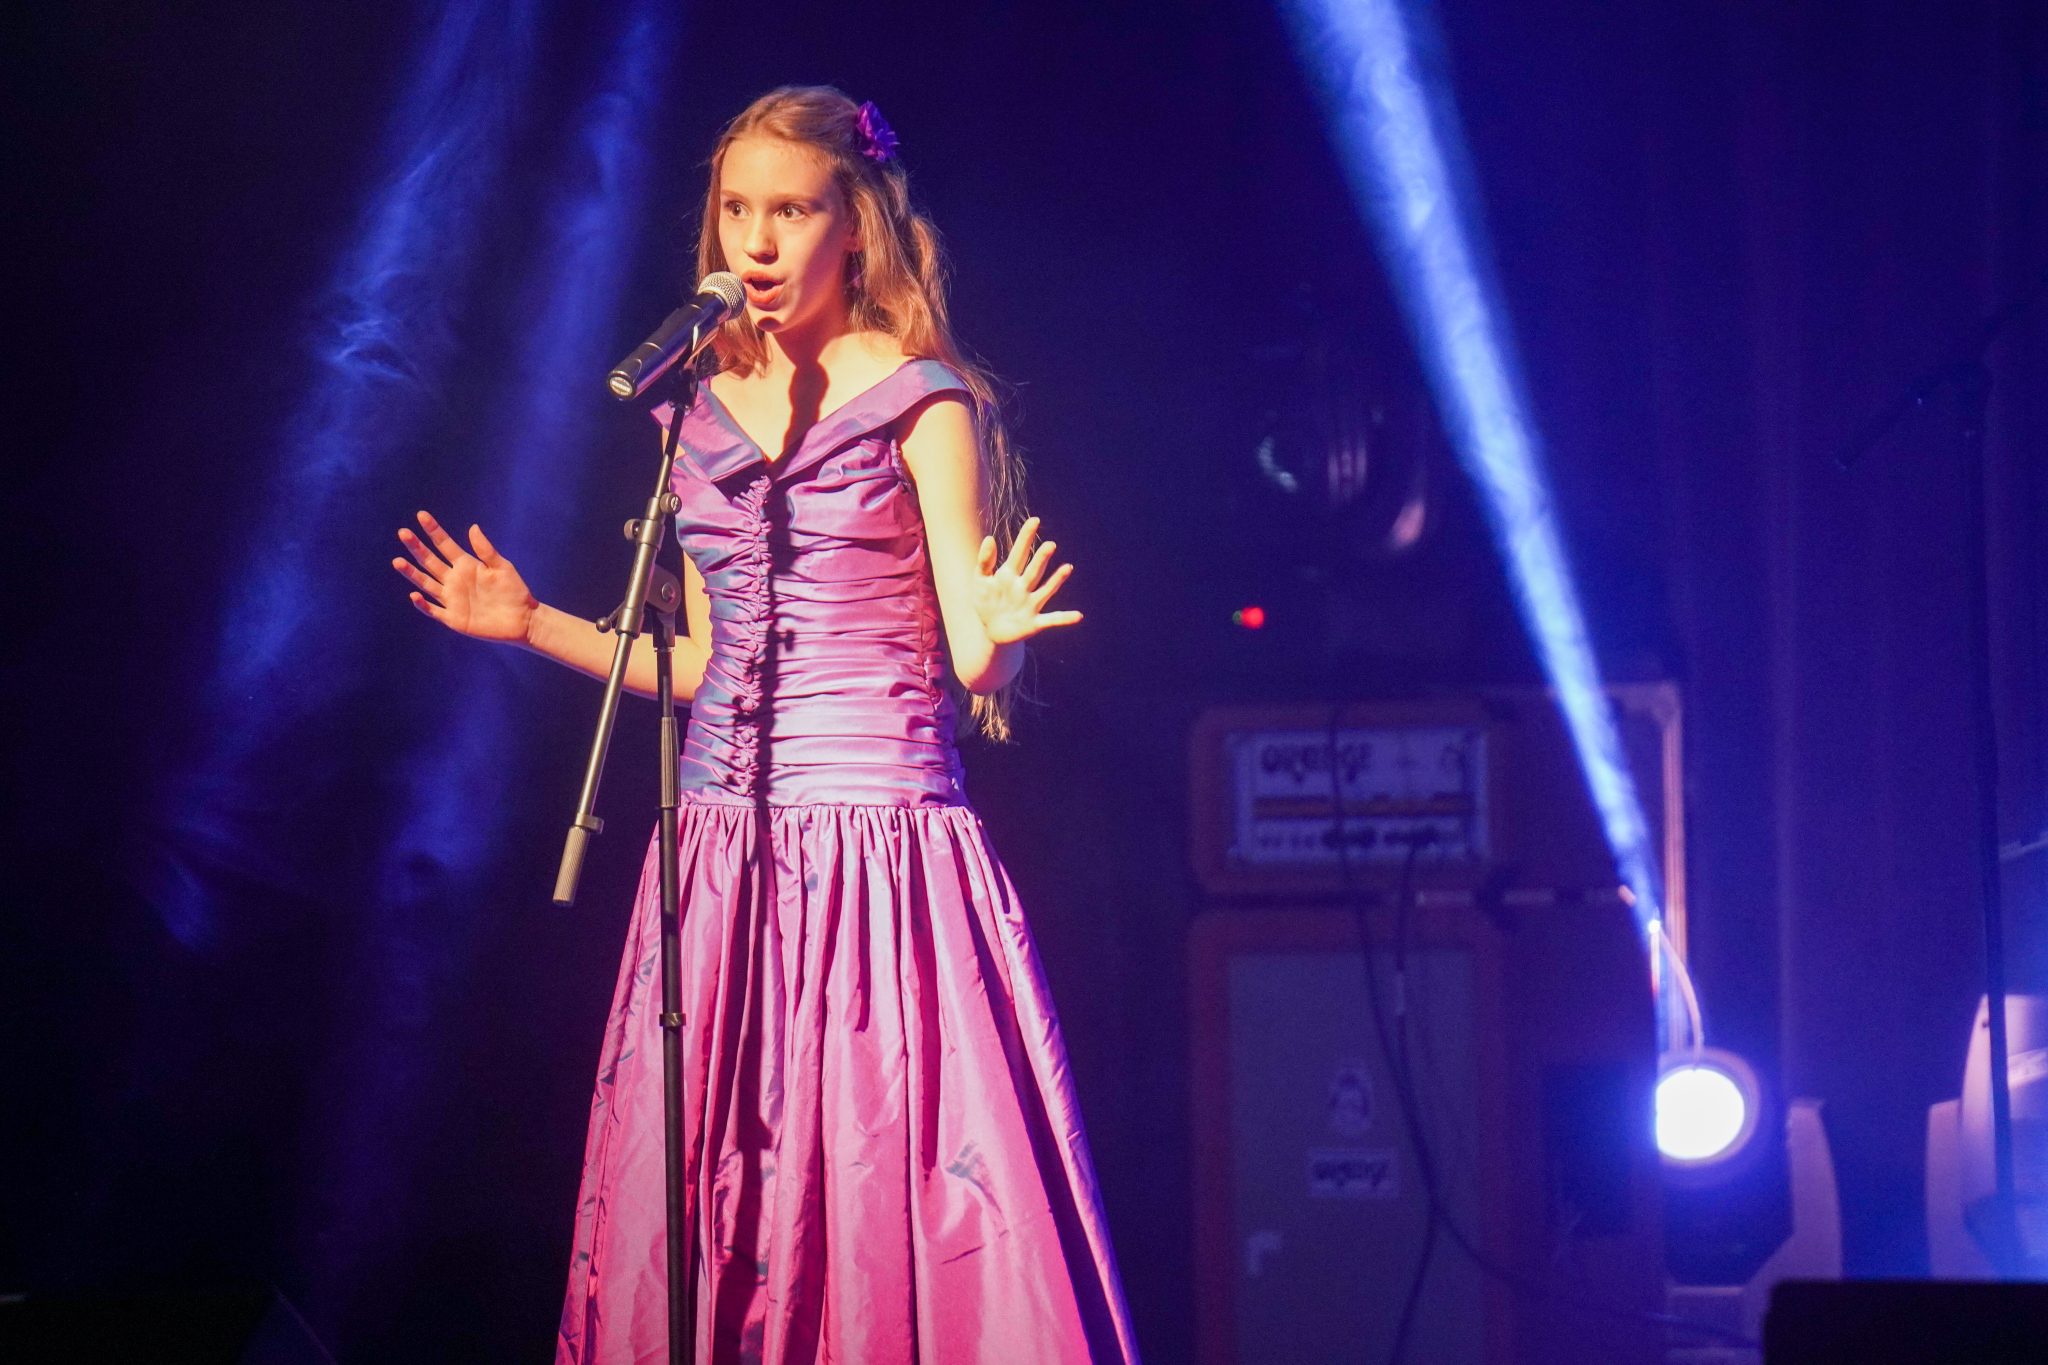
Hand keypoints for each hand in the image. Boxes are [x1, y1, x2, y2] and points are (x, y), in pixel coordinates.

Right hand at [391, 511, 537, 644]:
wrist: (523, 620)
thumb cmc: (514, 591)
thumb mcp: (502, 567)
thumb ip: (486, 550)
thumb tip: (473, 527)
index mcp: (466, 565)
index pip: (445, 545)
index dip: (433, 530)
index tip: (421, 515)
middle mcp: (454, 580)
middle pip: (430, 561)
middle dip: (416, 547)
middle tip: (403, 532)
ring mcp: (452, 599)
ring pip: (426, 583)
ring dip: (412, 573)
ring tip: (397, 561)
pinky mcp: (453, 618)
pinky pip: (434, 610)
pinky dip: (423, 604)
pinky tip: (415, 595)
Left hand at [974, 516, 1081, 644]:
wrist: (991, 631)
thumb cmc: (987, 602)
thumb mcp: (980, 581)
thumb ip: (985, 561)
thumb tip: (989, 538)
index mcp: (1009, 575)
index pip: (1019, 553)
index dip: (1026, 537)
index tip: (1035, 520)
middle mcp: (1023, 587)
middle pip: (1034, 570)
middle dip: (1041, 559)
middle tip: (1050, 545)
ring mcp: (1031, 604)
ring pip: (1045, 590)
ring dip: (1056, 581)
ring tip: (1067, 568)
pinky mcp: (1035, 623)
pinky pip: (1052, 620)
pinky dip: (1064, 619)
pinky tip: (1078, 616)